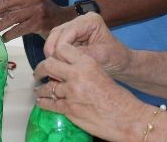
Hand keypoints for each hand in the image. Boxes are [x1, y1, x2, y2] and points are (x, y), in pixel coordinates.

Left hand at [0, 0, 74, 40]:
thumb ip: (10, 4)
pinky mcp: (39, 23)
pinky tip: (3, 39)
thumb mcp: (26, 3)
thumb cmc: (40, 12)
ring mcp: (36, 10)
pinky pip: (20, 29)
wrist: (63, 19)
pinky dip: (9, 34)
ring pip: (11, 17)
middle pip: (5, 3)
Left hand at [33, 44, 148, 139]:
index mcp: (87, 63)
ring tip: (39, 90)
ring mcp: (72, 93)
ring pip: (48, 87)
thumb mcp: (102, 73)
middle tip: (38, 72)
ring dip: (41, 89)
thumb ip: (84, 69)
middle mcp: (77, 75)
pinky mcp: (70, 110)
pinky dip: (44, 103)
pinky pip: (50, 104)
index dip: (55, 53)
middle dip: (41, 69)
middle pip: (49, 65)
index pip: (63, 49)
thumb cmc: (119, 98)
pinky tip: (42, 102)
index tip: (51, 57)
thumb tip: (69, 70)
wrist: (128, 118)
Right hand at [44, 13, 131, 76]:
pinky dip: (55, 54)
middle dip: (53, 49)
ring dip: (52, 52)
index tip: (58, 63)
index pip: (68, 31)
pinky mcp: (71, 36)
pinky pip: (57, 43)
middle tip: (51, 66)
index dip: (60, 47)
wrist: (122, 63)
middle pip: (58, 32)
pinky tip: (56, 65)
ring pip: (54, 37)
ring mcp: (75, 27)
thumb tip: (62, 56)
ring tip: (53, 66)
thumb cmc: (116, 58)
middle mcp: (81, 20)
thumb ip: (82, 54)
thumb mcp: (101, 57)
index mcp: (90, 20)